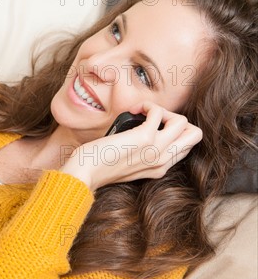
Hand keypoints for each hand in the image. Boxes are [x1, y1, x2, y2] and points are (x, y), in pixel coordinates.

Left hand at [61, 101, 202, 191]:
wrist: (85, 172)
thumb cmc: (98, 164)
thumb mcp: (127, 162)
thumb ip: (141, 152)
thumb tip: (142, 127)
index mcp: (159, 168)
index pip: (185, 146)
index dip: (171, 130)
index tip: (149, 125)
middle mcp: (162, 161)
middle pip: (194, 134)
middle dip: (175, 119)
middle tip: (151, 118)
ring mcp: (156, 150)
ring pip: (183, 121)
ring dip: (163, 110)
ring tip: (142, 112)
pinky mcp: (145, 138)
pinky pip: (158, 111)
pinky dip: (148, 105)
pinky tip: (133, 110)